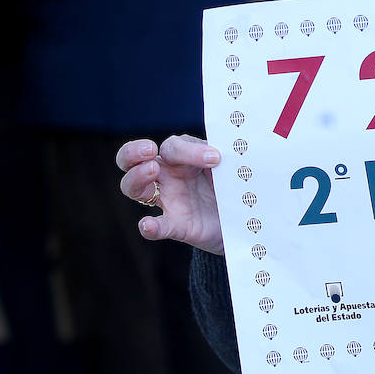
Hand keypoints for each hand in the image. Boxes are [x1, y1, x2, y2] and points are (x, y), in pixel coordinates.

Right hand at [116, 135, 224, 254]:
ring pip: (134, 188)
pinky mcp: (174, 225)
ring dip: (137, 178)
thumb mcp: (229, 166)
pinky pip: (156, 226)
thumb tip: (227, 151)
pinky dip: (150, 226)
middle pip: (132, 159)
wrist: (242, 216)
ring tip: (152, 172)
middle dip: (133, 152)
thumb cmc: (230, 182)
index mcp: (181, 157)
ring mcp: (167, 200)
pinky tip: (148, 225)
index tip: (215, 158)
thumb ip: (226, 156)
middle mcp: (167, 176)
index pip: (172, 146)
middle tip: (150, 150)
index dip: (188, 150)